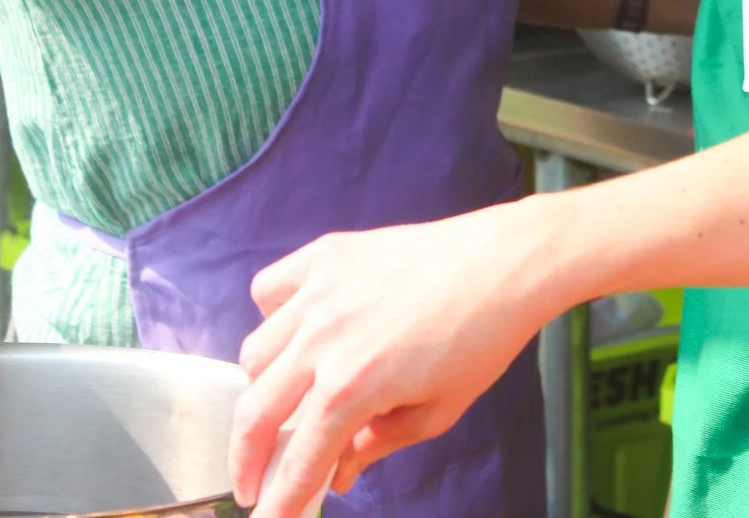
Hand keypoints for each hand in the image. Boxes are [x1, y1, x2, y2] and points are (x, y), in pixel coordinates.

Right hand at [229, 201, 560, 517]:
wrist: (503, 263)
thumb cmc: (481, 338)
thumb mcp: (437, 412)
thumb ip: (378, 445)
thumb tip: (338, 472)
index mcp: (352, 387)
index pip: (298, 462)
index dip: (278, 502)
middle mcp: (322, 341)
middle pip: (254, 415)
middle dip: (245, 461)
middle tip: (252, 481)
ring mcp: (318, 293)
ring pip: (255, 354)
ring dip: (262, 388)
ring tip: (285, 401)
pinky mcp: (325, 254)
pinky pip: (269, 288)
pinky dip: (272, 315)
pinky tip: (295, 329)